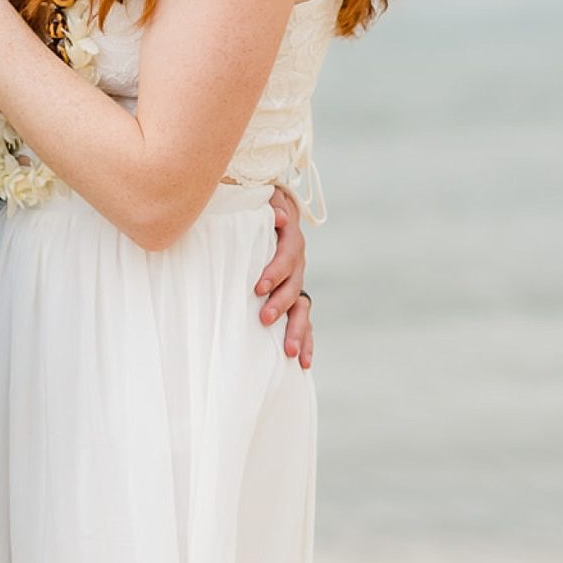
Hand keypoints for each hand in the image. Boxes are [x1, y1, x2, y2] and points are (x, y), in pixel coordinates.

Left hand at [255, 187, 312, 366]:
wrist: (270, 216)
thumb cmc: (257, 210)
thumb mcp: (262, 200)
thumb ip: (271, 205)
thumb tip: (280, 216)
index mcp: (290, 241)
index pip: (287, 257)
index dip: (275, 271)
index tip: (258, 287)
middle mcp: (298, 265)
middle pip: (295, 287)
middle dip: (282, 304)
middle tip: (265, 319)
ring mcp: (298, 284)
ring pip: (302, 310)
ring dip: (297, 330)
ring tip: (289, 353)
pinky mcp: (294, 300)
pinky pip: (303, 323)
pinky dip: (305, 341)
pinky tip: (303, 363)